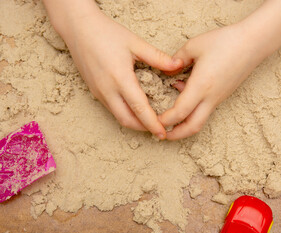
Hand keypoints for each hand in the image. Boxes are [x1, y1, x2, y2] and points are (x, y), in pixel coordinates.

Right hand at [51, 3, 182, 138]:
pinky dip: (125, 114)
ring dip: (135, 122)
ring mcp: (99, 92)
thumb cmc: (107, 33)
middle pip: (127, 120)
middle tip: (159, 130)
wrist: (78, 28)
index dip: (152, 123)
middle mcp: (107, 90)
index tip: (163, 133)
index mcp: (120, 78)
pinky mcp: (95, 91)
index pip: (139, 108)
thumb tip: (178, 65)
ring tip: (150, 122)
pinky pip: (112, 108)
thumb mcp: (135, 43)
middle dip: (144, 128)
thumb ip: (158, 57)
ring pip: (118, 116)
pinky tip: (136, 109)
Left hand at [159, 24, 267, 139]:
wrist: (253, 43)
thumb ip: (177, 60)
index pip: (179, 112)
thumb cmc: (224, 41)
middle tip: (162, 135)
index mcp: (201, 86)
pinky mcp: (223, 95)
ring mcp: (219, 98)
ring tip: (170, 121)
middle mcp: (211, 97)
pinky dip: (193, 112)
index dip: (165, 120)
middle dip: (176, 135)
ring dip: (184, 125)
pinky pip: (206, 109)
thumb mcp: (194, 46)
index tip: (154, 120)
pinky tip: (185, 97)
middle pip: (193, 127)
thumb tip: (168, 72)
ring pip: (200, 120)